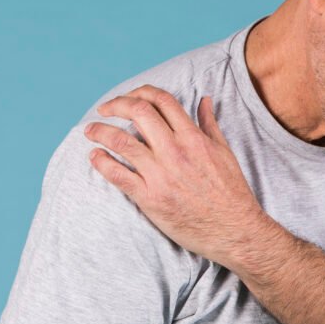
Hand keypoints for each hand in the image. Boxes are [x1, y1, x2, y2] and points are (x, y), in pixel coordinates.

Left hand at [84, 84, 266, 266]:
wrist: (234, 231)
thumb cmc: (230, 192)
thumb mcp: (224, 151)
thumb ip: (210, 123)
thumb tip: (205, 100)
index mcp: (193, 137)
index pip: (161, 100)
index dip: (140, 92)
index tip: (127, 98)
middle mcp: (176, 151)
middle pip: (138, 112)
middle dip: (116, 105)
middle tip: (104, 110)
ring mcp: (161, 174)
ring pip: (122, 141)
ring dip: (100, 132)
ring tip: (90, 131)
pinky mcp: (150, 198)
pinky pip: (118, 175)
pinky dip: (102, 162)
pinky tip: (94, 156)